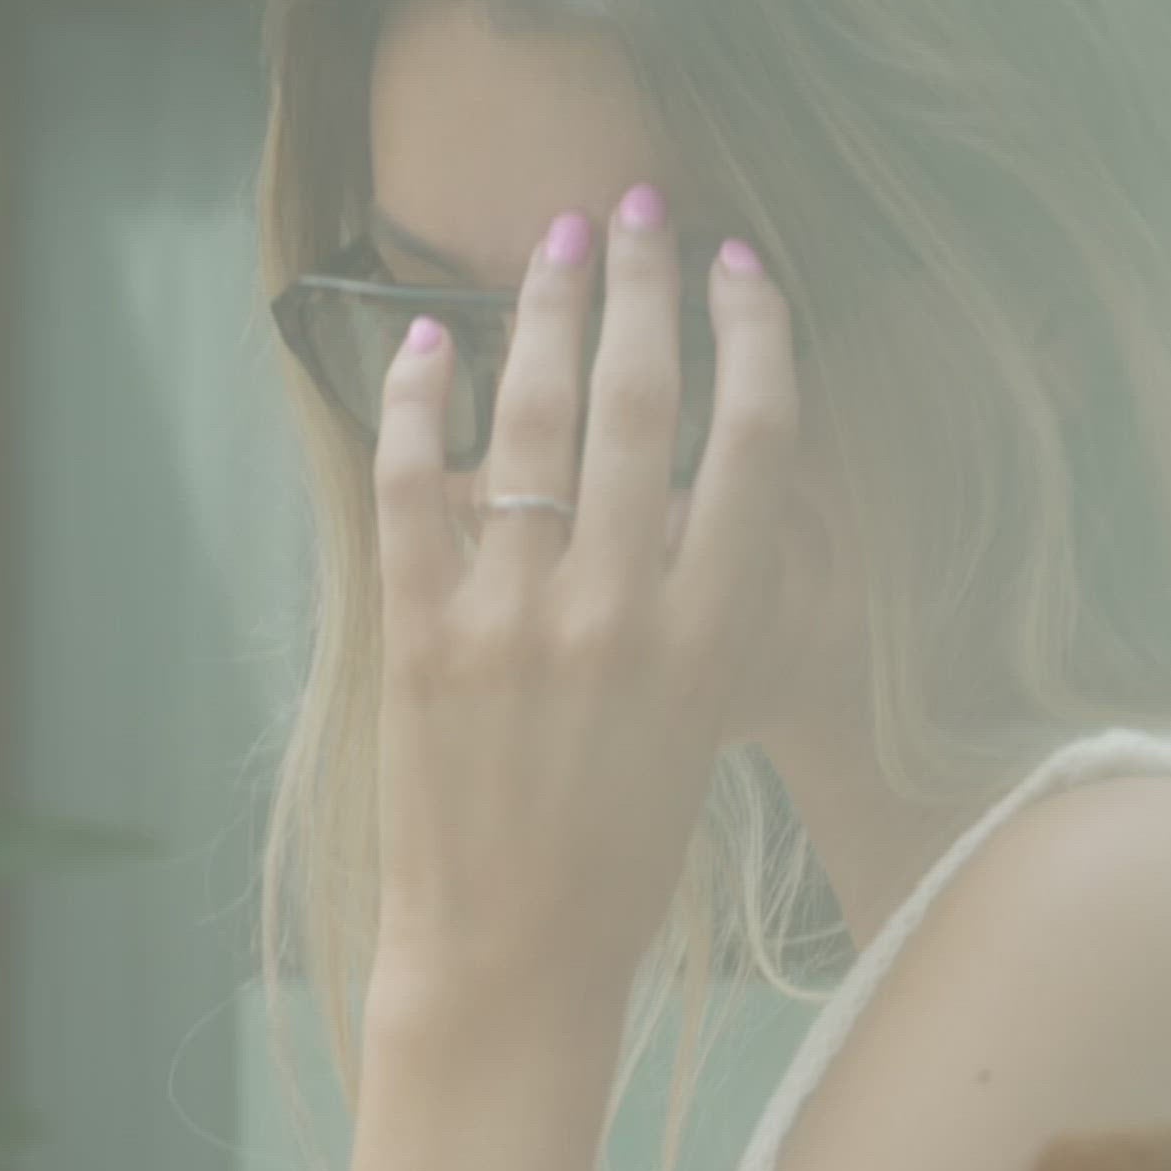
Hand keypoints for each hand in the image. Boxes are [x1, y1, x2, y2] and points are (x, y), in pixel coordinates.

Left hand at [373, 188, 798, 1004]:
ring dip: (545, 313)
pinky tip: (425, 342)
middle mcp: (619, 615)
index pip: (756, 445)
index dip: (753, 335)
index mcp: (708, 638)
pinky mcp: (423, 642)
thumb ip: (700, 605)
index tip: (742, 269)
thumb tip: (686, 485)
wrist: (512, 964)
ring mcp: (515, 624)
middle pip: (644, 403)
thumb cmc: (616, 860)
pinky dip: (416, 402)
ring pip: (534, 421)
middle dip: (645, 284)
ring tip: (556, 244)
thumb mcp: (700, 727)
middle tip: (640, 206)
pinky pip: (414, 489)